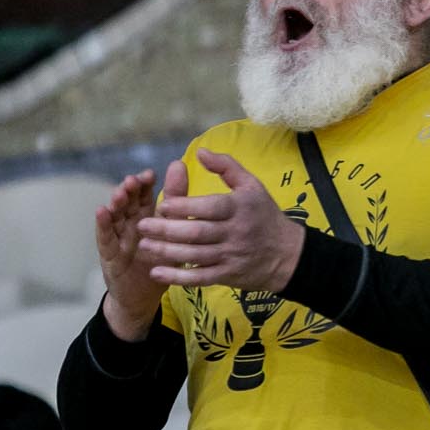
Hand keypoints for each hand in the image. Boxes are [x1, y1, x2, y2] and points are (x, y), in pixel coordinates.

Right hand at [95, 167, 170, 340]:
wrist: (144, 298)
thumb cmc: (158, 263)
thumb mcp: (173, 233)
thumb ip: (177, 202)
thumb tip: (180, 165)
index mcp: (146, 217)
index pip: (144, 196)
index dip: (144, 184)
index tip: (149, 175)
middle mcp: (129, 224)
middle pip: (127, 202)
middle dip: (129, 190)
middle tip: (133, 181)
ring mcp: (117, 238)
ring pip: (115, 216)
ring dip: (116, 203)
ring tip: (120, 193)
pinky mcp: (109, 254)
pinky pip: (105, 237)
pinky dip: (103, 224)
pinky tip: (102, 211)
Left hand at [137, 150, 304, 291]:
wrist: (288, 255)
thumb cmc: (264, 215)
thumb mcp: (252, 185)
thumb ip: (226, 166)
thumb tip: (199, 151)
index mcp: (240, 207)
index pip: (209, 207)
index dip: (184, 207)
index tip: (162, 204)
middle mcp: (235, 232)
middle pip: (197, 233)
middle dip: (167, 230)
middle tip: (142, 226)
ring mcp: (231, 256)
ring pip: (195, 256)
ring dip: (166, 253)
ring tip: (143, 246)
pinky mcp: (228, 275)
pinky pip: (200, 278)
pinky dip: (178, 277)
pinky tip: (157, 272)